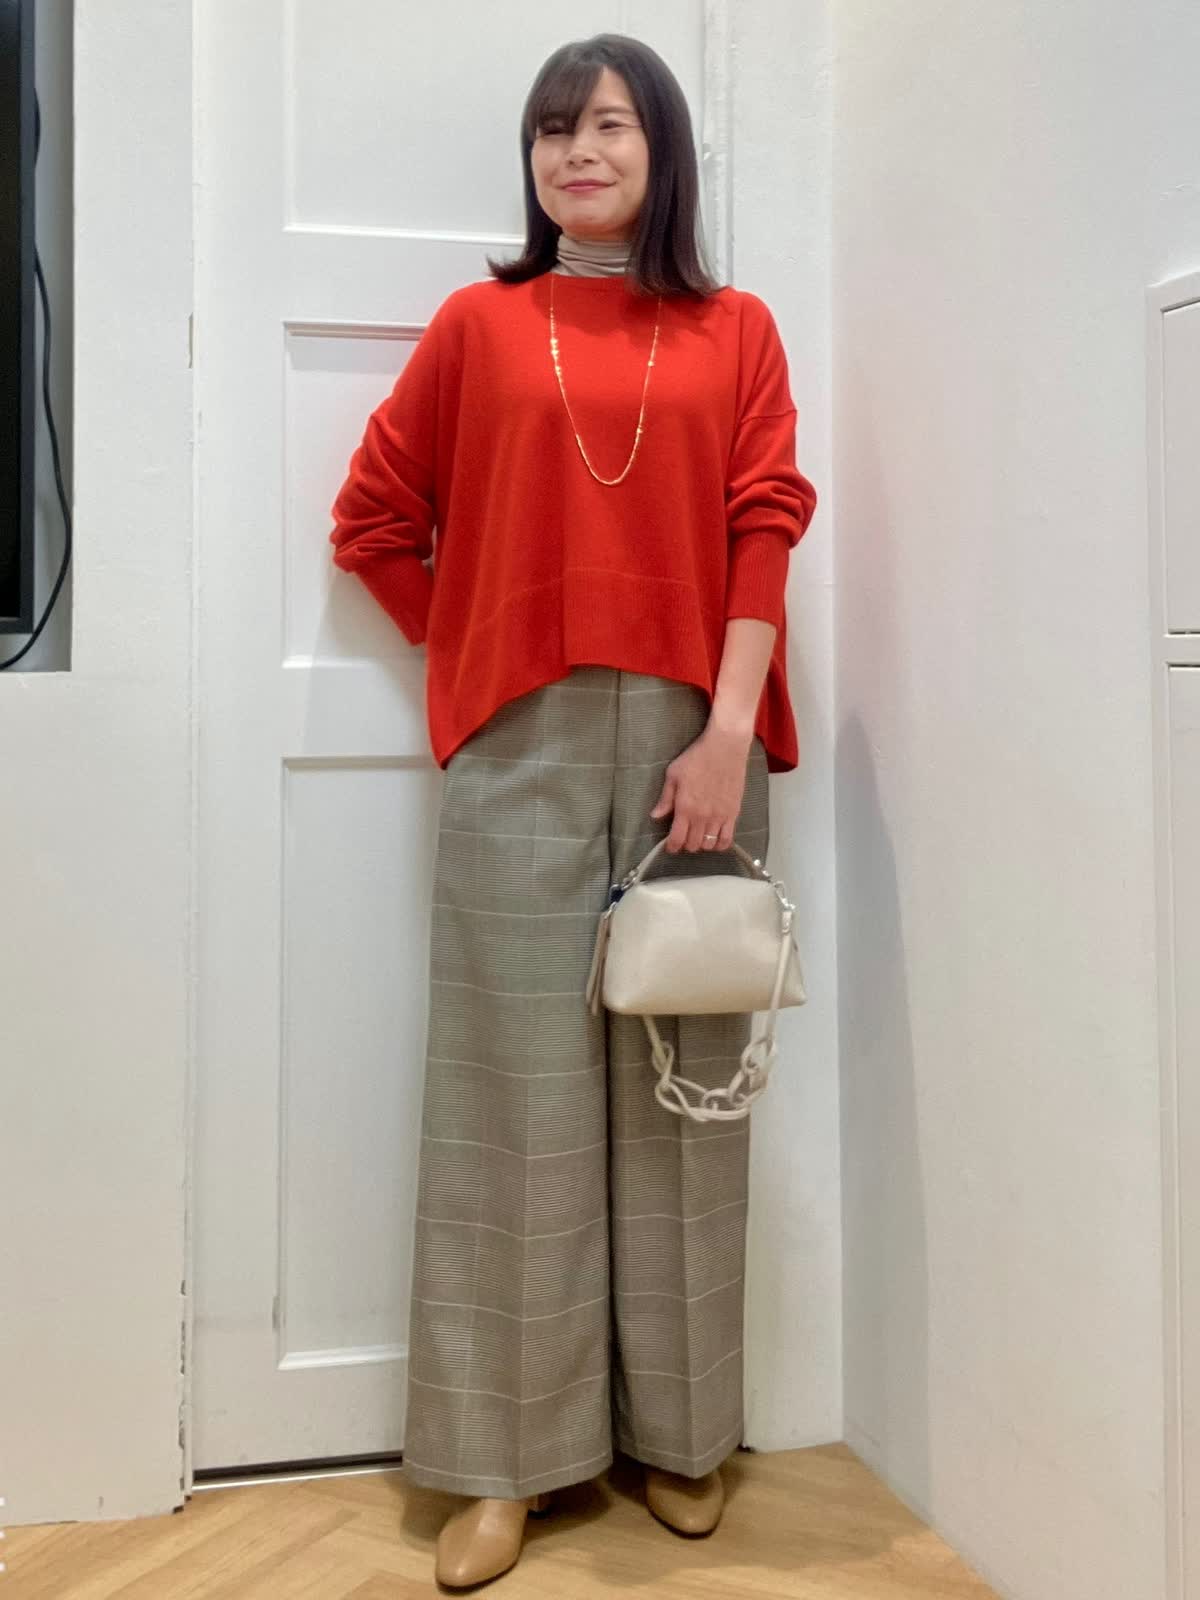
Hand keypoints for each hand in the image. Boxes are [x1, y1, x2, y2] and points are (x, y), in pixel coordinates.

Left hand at [649, 723, 753, 852]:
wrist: (725, 746)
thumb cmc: (697, 757)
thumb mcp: (674, 774)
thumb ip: (665, 798)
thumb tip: (655, 815)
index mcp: (685, 807)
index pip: (677, 838)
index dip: (671, 847)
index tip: (669, 846)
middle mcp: (702, 816)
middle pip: (692, 845)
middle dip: (685, 844)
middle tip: (683, 837)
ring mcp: (719, 816)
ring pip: (709, 845)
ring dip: (701, 844)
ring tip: (698, 836)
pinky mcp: (733, 813)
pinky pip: (727, 839)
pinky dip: (719, 844)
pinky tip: (714, 839)